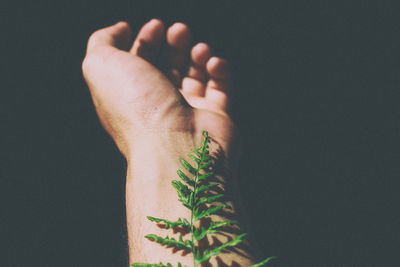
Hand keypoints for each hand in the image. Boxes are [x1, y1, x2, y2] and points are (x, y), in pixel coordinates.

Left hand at [82, 20, 236, 159]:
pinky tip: (213, 63)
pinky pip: (221, 89)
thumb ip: (103, 42)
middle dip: (173, 44)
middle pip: (166, 68)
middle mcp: (158, 106)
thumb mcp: (102, 65)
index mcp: (129, 96)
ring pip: (195, 77)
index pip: (138, 64)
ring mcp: (188, 113)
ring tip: (199, 48)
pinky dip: (220, 70)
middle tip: (180, 30)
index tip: (155, 26)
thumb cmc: (137, 107)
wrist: (175, 147)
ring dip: (197, 55)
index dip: (145, 41)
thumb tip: (121, 29)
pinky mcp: (215, 118)